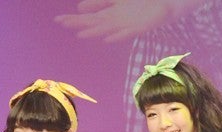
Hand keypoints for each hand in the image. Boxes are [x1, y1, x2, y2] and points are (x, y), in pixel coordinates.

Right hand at [55, 0, 171, 41]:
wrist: (163, 6)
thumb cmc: (139, 4)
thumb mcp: (116, 0)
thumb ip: (99, 3)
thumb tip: (80, 8)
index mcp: (109, 15)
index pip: (88, 18)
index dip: (74, 19)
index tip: (58, 20)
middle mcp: (115, 22)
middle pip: (93, 23)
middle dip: (78, 23)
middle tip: (63, 24)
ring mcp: (126, 25)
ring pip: (106, 29)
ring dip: (94, 32)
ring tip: (81, 34)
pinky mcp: (138, 28)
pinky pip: (126, 32)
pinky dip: (117, 35)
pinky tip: (108, 37)